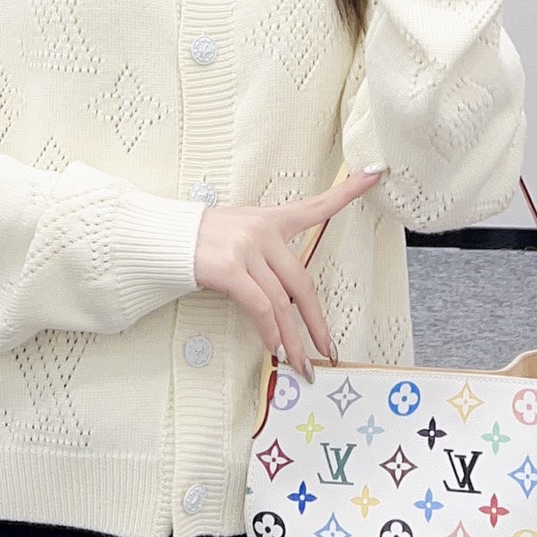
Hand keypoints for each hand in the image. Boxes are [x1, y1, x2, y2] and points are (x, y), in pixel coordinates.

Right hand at [192, 167, 385, 376]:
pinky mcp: (231, 268)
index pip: (316, 206)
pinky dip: (269, 331)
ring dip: (292, 339)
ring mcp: (247, 249)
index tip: (374, 173)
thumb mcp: (237, 235)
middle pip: (302, 282)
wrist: (162, 237)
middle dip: (316, 321)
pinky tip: (274, 347)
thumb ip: (265, 258)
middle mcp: (264, 232)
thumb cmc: (198, 240)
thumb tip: (284, 301)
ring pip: (282, 302)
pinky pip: (260, 307)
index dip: (347, 191)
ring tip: (299, 363)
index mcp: (270, 219)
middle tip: (327, 348)